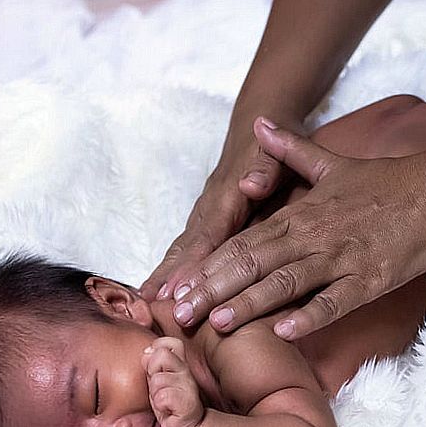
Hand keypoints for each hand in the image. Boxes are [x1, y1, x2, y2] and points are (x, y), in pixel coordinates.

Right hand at [140, 115, 300, 302]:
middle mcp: (210, 206)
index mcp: (228, 196)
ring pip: (182, 246)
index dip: (192, 263)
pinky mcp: (206, 218)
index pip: (208, 236)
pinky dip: (174, 266)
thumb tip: (250, 185)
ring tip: (147, 300)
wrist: (262, 125)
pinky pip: (188, 245)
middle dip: (168, 274)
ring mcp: (205, 212)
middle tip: (149, 302)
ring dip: (165, 272)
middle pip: (186, 245)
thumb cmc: (274, 146)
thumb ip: (266, 168)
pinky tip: (165, 287)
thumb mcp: (278, 152)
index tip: (177, 288)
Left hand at [142, 337, 205, 426]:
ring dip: (155, 393)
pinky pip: (163, 397)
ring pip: (158, 379)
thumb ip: (151, 364)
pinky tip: (167, 410)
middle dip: (152, 371)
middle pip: (161, 354)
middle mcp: (186, 372)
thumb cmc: (170, 404)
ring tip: (163, 401)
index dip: (157, 349)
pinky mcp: (188, 404)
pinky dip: (160, 405)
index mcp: (179, 363)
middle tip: (158, 387)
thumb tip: (147, 352)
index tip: (156, 367)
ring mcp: (189, 387)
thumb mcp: (157, 380)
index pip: (170, 342)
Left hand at [168, 118, 425, 339]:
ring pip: (286, 283)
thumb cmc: (386, 183)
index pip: (244, 241)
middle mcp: (314, 236)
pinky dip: (309, 316)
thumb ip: (290, 150)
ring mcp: (342, 258)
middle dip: (215, 290)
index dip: (209, 264)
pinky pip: (335, 301)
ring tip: (218, 324)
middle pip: (254, 264)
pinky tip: (284, 332)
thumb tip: (259, 124)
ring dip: (251, 304)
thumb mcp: (332, 162)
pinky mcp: (370, 279)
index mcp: (301, 214)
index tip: (180, 285)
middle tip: (182, 314)